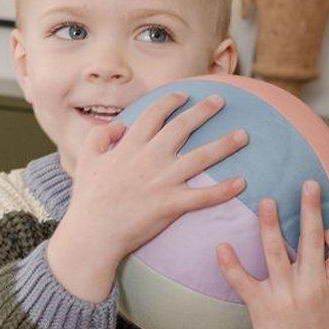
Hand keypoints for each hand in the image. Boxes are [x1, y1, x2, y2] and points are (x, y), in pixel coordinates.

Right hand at [66, 91, 250, 269]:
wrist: (93, 233)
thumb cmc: (88, 199)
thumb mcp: (85, 161)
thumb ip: (99, 138)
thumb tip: (117, 126)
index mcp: (129, 146)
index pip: (154, 114)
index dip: (170, 101)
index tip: (184, 95)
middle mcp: (149, 158)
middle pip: (182, 127)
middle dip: (204, 111)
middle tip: (221, 101)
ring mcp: (162, 181)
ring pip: (200, 157)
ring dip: (225, 145)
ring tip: (243, 135)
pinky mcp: (170, 205)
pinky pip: (202, 196)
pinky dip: (223, 190)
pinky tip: (241, 183)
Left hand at [214, 179, 328, 328]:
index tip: (327, 229)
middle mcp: (312, 288)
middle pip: (313, 240)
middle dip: (311, 208)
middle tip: (307, 183)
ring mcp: (286, 297)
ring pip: (278, 253)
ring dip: (271, 224)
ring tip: (265, 201)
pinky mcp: (262, 308)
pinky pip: (244, 282)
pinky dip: (231, 264)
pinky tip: (221, 247)